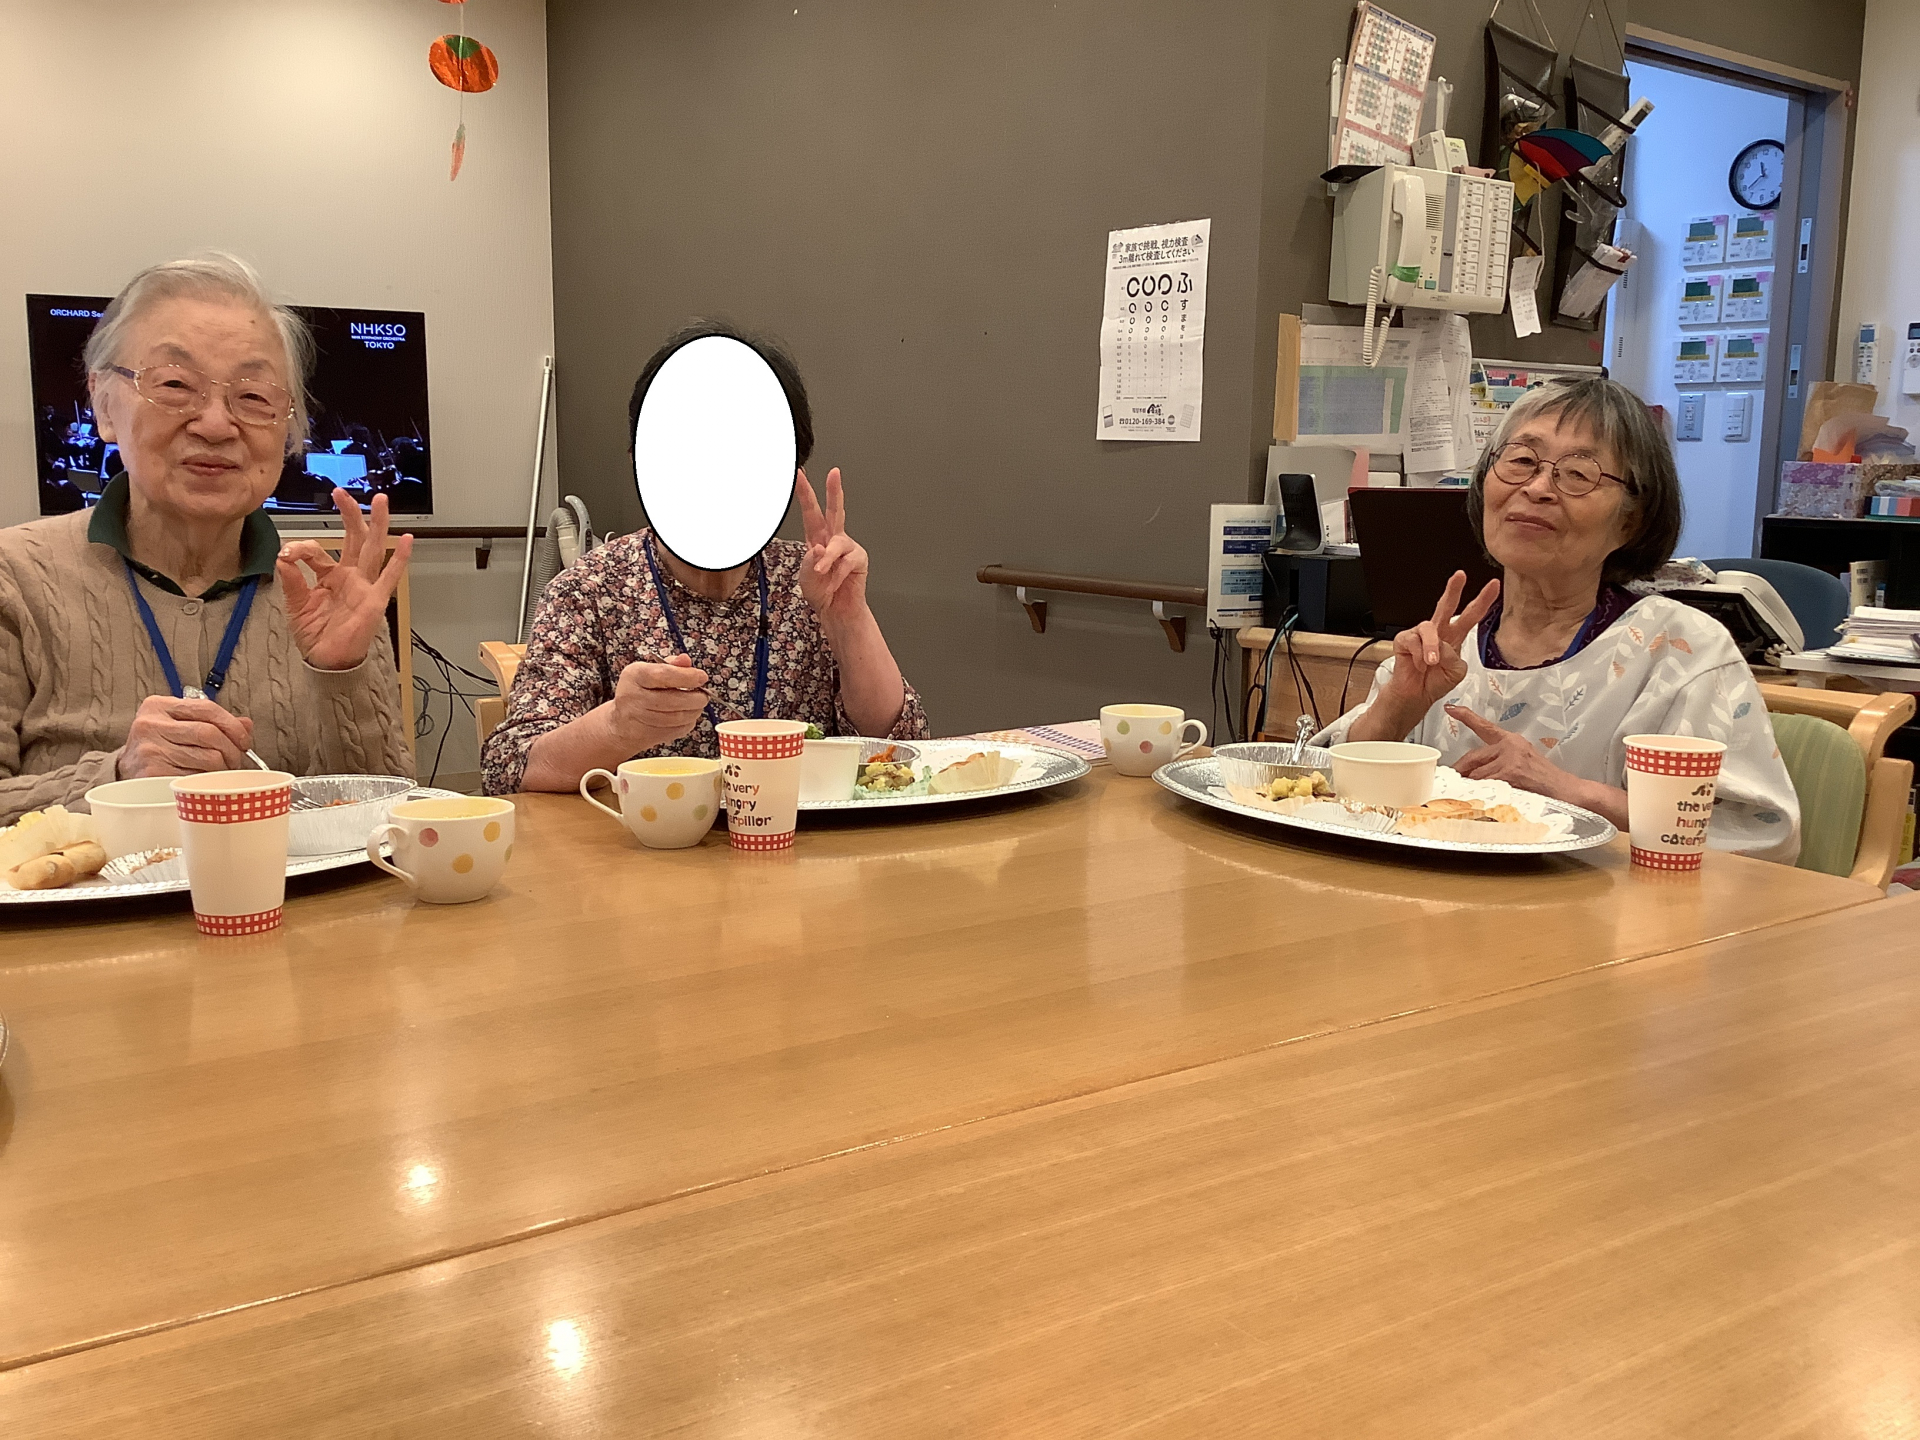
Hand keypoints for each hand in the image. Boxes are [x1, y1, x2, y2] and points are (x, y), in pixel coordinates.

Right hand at [117, 695, 255, 777]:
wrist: (127, 771)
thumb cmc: (160, 746)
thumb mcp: (179, 725)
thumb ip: (211, 721)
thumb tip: (246, 724)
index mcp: (159, 706)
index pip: (207, 708)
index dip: (233, 726)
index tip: (244, 741)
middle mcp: (150, 724)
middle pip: (210, 734)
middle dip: (231, 750)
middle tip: (234, 761)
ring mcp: (150, 749)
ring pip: (208, 757)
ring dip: (223, 768)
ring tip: (220, 772)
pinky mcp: (152, 773)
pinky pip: (197, 777)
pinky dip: (207, 781)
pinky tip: (203, 781)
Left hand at [277, 489, 414, 671]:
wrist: (328, 662)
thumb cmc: (315, 634)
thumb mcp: (296, 605)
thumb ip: (291, 580)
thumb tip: (283, 556)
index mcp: (330, 576)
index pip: (318, 550)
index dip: (302, 547)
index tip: (287, 554)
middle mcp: (350, 576)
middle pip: (353, 538)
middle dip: (350, 514)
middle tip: (342, 492)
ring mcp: (364, 586)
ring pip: (373, 549)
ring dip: (377, 525)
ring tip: (381, 501)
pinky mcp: (375, 600)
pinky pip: (389, 577)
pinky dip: (399, 559)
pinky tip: (407, 541)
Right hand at [610, 654, 709, 748]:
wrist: (623, 722)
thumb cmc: (639, 691)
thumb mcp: (649, 670)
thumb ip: (670, 664)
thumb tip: (686, 661)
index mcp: (634, 676)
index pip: (663, 675)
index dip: (687, 676)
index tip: (702, 677)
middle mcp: (634, 697)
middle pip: (673, 700)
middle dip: (696, 697)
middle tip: (704, 694)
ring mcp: (642, 718)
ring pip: (678, 717)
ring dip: (695, 710)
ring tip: (697, 703)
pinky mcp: (652, 735)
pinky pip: (679, 728)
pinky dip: (689, 721)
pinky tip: (687, 713)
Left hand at [796, 467, 869, 627]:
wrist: (836, 610)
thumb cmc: (820, 591)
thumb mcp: (806, 576)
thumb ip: (810, 562)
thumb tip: (819, 548)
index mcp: (816, 537)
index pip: (810, 511)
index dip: (804, 492)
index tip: (799, 475)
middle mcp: (833, 539)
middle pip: (835, 510)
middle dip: (834, 491)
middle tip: (834, 474)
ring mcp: (847, 548)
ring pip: (837, 543)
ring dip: (828, 559)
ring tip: (822, 572)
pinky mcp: (859, 559)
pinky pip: (847, 562)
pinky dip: (837, 574)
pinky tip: (834, 582)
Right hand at [1380, 571, 1500, 716]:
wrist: (1416, 696)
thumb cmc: (1436, 682)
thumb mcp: (1456, 672)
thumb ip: (1454, 657)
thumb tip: (1441, 646)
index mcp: (1455, 637)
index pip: (1471, 615)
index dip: (1483, 601)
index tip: (1493, 586)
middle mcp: (1438, 632)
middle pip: (1446, 605)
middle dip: (1454, 589)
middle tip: (1460, 576)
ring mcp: (1420, 635)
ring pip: (1429, 628)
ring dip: (1432, 646)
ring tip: (1431, 663)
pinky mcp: (1404, 640)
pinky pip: (1413, 641)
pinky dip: (1418, 656)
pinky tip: (1418, 665)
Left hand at [1446, 706, 1572, 798]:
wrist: (1567, 791)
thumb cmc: (1545, 781)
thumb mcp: (1523, 762)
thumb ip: (1500, 761)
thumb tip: (1472, 772)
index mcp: (1512, 741)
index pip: (1485, 727)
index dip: (1466, 717)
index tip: (1451, 708)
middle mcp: (1509, 747)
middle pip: (1473, 757)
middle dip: (1459, 771)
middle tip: (1450, 780)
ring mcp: (1509, 761)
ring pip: (1476, 774)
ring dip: (1470, 787)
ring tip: (1470, 796)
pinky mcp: (1510, 775)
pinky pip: (1484, 786)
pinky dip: (1479, 794)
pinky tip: (1481, 800)